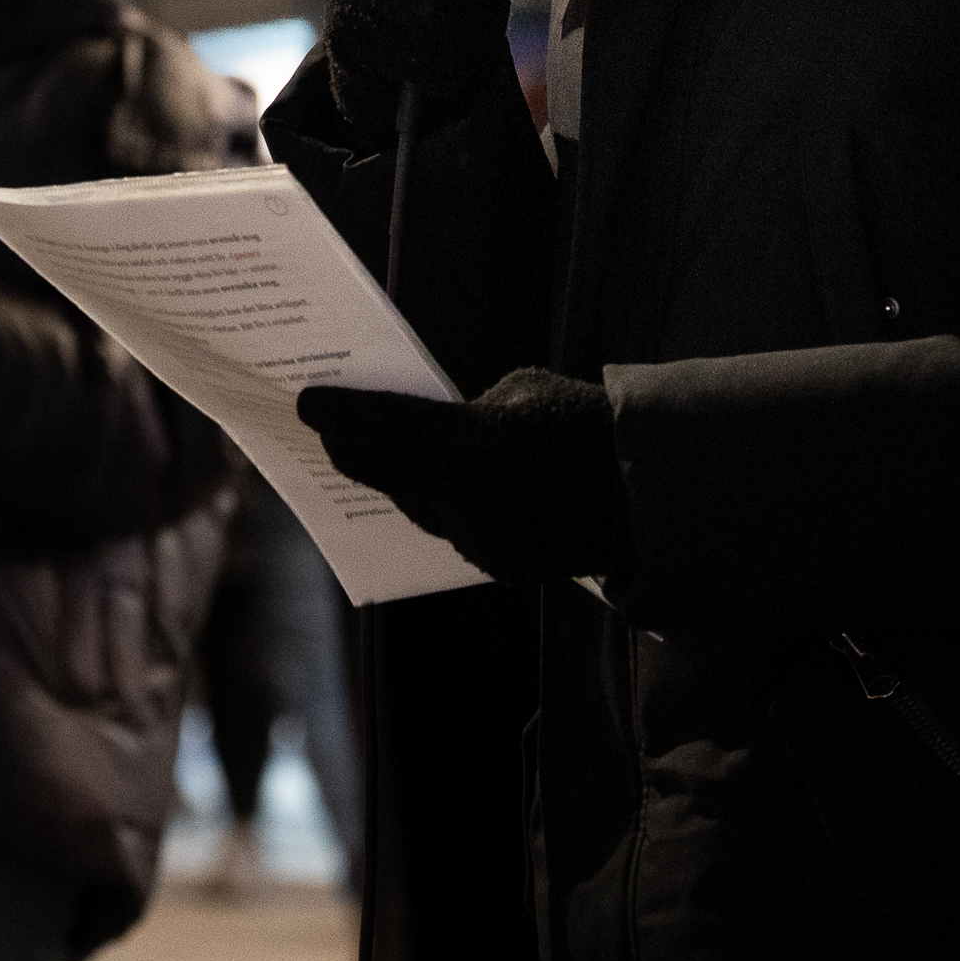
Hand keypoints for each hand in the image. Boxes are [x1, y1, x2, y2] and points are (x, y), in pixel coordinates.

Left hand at [295, 368, 630, 582]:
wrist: (654, 494)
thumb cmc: (587, 424)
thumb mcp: (522, 394)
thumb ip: (469, 415)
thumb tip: (438, 431)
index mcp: (464, 446)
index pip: (384, 425)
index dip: (340, 413)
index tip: (305, 403)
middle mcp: (462, 502)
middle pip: (388, 474)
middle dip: (354, 452)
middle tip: (326, 435)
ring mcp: (480, 541)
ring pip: (419, 509)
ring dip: (396, 484)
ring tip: (368, 461)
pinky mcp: (501, 567)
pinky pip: (455, 532)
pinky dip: (443, 510)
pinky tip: (433, 493)